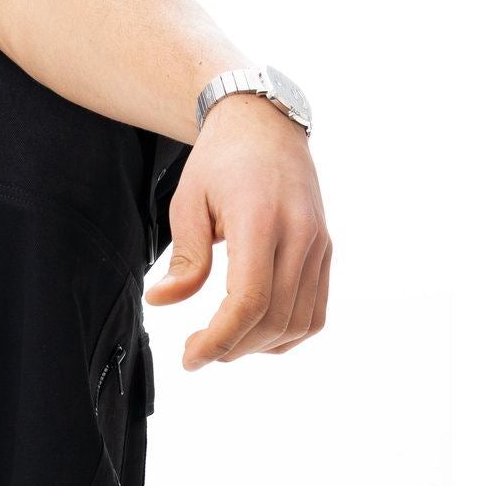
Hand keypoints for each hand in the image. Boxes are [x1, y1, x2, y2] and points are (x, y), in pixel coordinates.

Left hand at [143, 98, 331, 367]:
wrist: (265, 127)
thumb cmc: (220, 162)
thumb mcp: (188, 202)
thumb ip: (185, 257)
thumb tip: (161, 303)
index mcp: (260, 220)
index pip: (249, 300)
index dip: (219, 338)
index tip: (190, 358)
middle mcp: (299, 235)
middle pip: (274, 318)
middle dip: (233, 347)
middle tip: (197, 351)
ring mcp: (318, 244)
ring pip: (300, 321)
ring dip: (260, 346)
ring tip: (223, 343)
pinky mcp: (325, 251)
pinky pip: (316, 310)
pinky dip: (288, 334)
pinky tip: (255, 334)